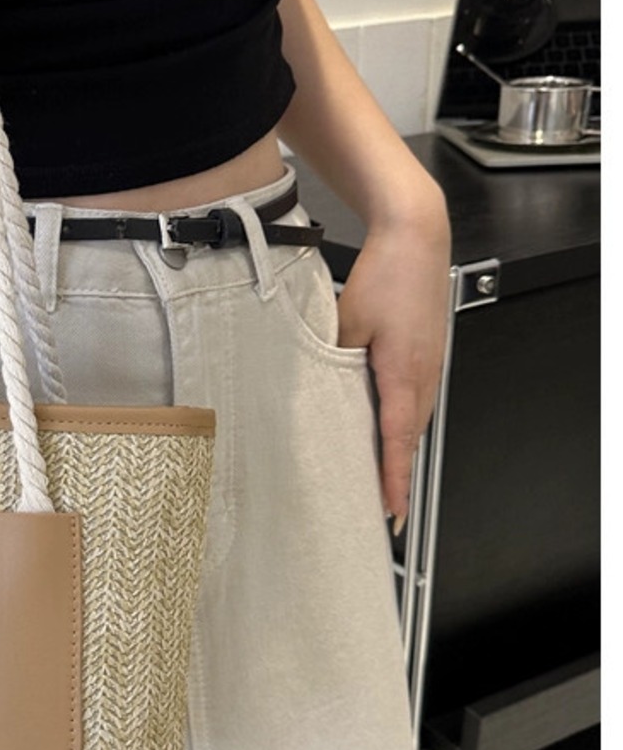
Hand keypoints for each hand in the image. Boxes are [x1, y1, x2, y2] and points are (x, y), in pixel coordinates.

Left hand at [334, 192, 451, 532]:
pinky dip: (401, 422)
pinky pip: (414, 398)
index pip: (398, 442)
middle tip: (381, 509)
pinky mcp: (426, 353)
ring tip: (380, 479)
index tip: (391, 513)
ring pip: (413, 419)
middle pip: (409, 438)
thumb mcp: (346, 322)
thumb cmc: (386, 275)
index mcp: (405, 374)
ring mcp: (429, 365)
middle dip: (396, 475)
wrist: (416, 236)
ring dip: (399, 449)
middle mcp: (424, 376)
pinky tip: (383, 427)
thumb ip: (333, 362)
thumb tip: (319, 392)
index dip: (393, 481)